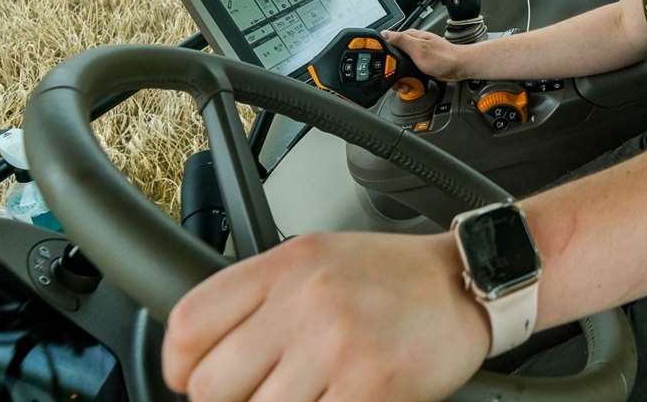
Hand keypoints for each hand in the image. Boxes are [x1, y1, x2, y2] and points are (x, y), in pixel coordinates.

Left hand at [162, 231, 489, 401]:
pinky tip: (337, 398)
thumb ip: (260, 297)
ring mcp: (336, 345)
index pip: (188, 325)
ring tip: (309, 394)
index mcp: (285, 265)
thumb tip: (203, 357)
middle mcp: (305, 300)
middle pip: (212, 386)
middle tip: (266, 391)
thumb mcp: (317, 259)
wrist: (466, 284)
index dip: (179, 368)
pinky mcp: (370, 387)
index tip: (196, 380)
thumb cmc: (394, 277)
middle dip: (233, 400)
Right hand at [383, 28, 473, 80]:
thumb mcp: (419, 48)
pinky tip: (411, 83)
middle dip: (392, 70)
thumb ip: (401, 40)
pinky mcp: (420, 64)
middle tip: (399, 78)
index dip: (384, 54)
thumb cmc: (444, 57)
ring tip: (405, 83)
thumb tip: (385, 33)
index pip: (388, 42)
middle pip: (392, 57)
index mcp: (410, 37)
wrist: (459, 67)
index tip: (386, 65)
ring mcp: (417, 55)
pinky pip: (408, 72)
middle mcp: (413, 44)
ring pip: (399, 67)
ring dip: (400, 77)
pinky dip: (408, 79)